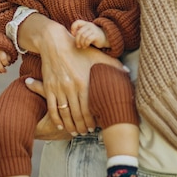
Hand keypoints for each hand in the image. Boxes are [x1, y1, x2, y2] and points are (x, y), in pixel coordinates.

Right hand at [0, 49, 9, 73]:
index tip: (8, 64)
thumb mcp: (7, 53)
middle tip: (5, 71)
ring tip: (0, 72)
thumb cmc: (3, 52)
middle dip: (2, 69)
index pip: (3, 59)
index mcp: (0, 51)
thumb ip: (8, 58)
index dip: (6, 63)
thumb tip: (8, 63)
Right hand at [18, 14, 122, 135]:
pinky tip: (61, 125)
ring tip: (75, 131)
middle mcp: (71, 88)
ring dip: (70, 126)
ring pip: (65, 114)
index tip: (95, 127)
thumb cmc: (79, 50)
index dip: (92, 121)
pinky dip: (56, 119)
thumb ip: (114, 65)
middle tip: (86, 132)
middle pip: (77, 114)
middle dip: (82, 126)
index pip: (89, 108)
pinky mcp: (49, 88)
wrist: (55, 44)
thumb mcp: (98, 56)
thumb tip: (128, 71)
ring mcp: (59, 89)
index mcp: (84, 82)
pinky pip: (52, 108)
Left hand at [71, 20, 108, 48]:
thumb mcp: (86, 32)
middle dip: (77, 40)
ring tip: (82, 46)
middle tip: (78, 45)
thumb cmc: (94, 36)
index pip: (77, 22)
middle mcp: (89, 25)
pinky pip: (88, 39)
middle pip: (79, 32)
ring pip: (83, 36)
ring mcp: (93, 30)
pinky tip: (86, 46)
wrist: (106, 38)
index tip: (73, 35)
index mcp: (86, 24)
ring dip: (81, 43)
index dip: (73, 28)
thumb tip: (71, 36)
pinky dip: (85, 44)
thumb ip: (80, 32)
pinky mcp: (96, 35)